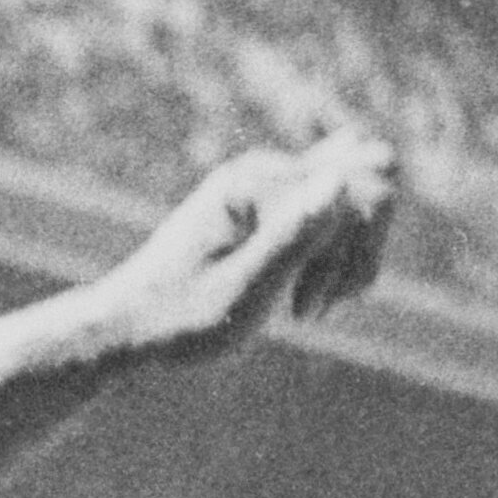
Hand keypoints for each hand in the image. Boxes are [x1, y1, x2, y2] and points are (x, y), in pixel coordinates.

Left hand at [91, 135, 393, 366]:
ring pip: (360, 192)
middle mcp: (265, 168)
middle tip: (314, 307)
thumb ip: (291, 239)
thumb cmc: (175, 322)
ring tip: (306, 308)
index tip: (305, 312)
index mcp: (255, 183)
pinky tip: (304, 294)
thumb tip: (339, 181)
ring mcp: (269, 181)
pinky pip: (338, 203)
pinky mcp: (271, 202)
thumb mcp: (238, 295)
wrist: (125, 329)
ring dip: (350, 255)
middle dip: (360, 249)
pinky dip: (338, 250)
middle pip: (372, 179)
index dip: (349, 256)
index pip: (360, 191)